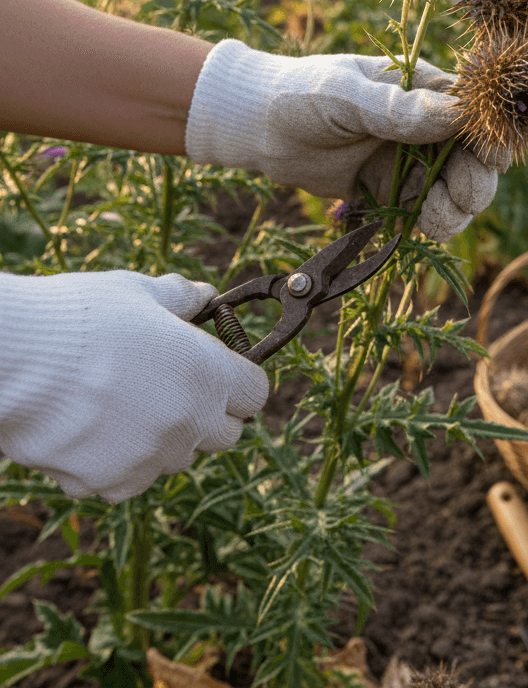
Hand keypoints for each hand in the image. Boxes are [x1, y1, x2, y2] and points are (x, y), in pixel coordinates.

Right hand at [0, 270, 268, 503]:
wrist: (12, 359)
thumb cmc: (80, 317)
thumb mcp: (139, 292)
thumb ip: (182, 298)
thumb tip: (205, 295)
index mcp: (210, 374)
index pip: (255, 394)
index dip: (240, 381)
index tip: (220, 370)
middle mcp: (190, 422)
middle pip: (225, 434)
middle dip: (208, 414)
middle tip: (173, 388)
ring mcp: (151, 458)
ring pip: (175, 459)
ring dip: (162, 440)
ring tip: (121, 406)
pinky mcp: (109, 482)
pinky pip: (128, 481)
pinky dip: (117, 464)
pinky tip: (91, 432)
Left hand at [185, 39, 499, 240]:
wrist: (257, 127)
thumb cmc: (301, 95)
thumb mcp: (346, 95)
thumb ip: (397, 109)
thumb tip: (455, 114)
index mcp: (424, 90)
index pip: (473, 113)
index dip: (490, 136)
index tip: (493, 159)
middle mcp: (426, 126)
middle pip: (473, 159)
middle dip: (475, 182)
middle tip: (464, 199)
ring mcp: (411, 160)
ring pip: (454, 192)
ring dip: (455, 210)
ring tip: (434, 220)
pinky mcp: (392, 190)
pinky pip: (424, 212)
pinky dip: (429, 224)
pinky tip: (417, 227)